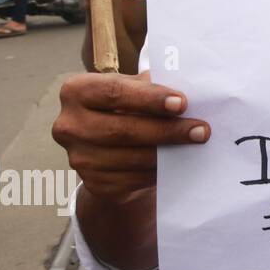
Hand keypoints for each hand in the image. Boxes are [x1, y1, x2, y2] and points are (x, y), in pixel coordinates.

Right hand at [52, 71, 208, 201]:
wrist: (111, 148)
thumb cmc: (127, 107)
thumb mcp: (134, 88)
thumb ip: (152, 86)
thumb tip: (190, 91)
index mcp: (76, 91)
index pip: (114, 92)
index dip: (150, 98)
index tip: (182, 103)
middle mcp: (68, 125)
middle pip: (123, 129)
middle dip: (167, 130)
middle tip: (201, 129)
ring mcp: (78, 157)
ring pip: (130, 157)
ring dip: (168, 152)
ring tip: (196, 144)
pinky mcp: (94, 183)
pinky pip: (133, 179)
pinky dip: (160, 171)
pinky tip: (179, 162)